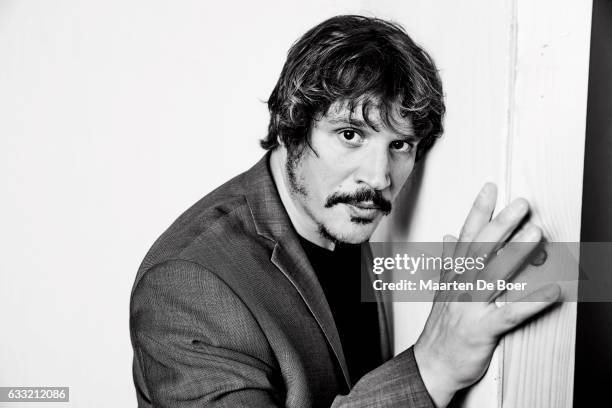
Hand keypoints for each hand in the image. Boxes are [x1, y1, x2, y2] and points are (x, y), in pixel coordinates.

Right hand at [413, 183, 559, 406]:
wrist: (431, 364)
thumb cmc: (440, 329)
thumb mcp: (441, 290)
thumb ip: (448, 262)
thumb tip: (449, 237)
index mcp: (453, 275)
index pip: (466, 236)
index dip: (479, 211)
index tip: (490, 189)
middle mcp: (460, 285)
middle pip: (480, 249)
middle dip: (501, 224)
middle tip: (520, 204)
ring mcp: (470, 306)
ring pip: (493, 274)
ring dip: (515, 253)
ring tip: (535, 234)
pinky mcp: (483, 328)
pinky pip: (510, 313)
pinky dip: (531, 302)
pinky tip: (551, 291)